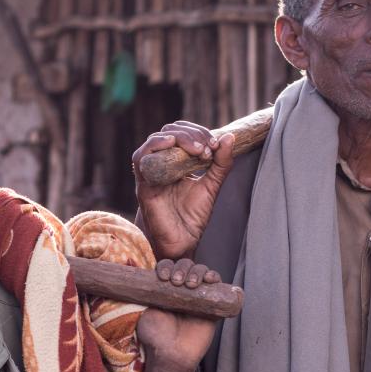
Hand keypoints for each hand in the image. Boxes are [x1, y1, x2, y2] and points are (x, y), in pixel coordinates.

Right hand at [132, 122, 234, 261]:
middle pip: (170, 131)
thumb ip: (221, 163)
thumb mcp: (213, 185)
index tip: (215, 144)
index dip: (198, 132)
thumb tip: (229, 137)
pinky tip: (171, 143)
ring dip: (178, 137)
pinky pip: (141, 158)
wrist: (183, 240)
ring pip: (155, 139)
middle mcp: (161, 163)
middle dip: (191, 133)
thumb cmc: (193, 215)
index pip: (182, 132)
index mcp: (176, 161)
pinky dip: (155, 145)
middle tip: (208, 147)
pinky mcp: (143, 183)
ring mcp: (151, 172)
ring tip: (197, 149)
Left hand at [136, 259, 222, 369]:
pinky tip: (209, 279)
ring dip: (197, 272)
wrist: (172, 354)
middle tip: (176, 281)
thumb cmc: (156, 336)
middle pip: (186, 265)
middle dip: (182, 269)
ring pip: (201, 271)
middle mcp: (182, 289)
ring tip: (191, 284)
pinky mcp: (213, 303)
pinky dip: (214, 277)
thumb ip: (147, 294)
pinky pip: (217, 284)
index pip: (168, 267)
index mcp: (165, 289)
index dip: (166, 267)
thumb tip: (143, 276)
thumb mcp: (144, 311)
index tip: (163, 277)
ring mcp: (198, 295)